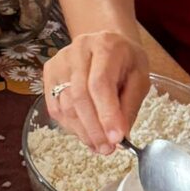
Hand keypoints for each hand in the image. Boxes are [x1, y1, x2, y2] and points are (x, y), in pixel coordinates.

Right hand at [44, 31, 149, 152]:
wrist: (107, 41)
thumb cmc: (126, 60)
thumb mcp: (139, 78)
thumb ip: (130, 105)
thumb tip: (120, 136)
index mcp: (105, 46)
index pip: (100, 83)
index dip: (106, 114)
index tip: (116, 139)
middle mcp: (78, 50)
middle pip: (79, 96)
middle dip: (94, 129)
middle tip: (107, 149)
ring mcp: (60, 61)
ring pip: (65, 105)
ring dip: (82, 132)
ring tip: (99, 146)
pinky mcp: (50, 72)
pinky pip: (56, 108)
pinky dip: (71, 126)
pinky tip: (86, 134)